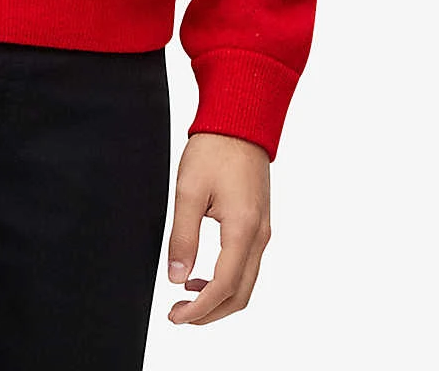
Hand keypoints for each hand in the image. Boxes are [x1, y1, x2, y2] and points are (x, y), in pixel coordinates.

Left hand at [166, 131, 271, 324]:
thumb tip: (176, 276)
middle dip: (210, 312)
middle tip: (179, 315)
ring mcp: (262, 230)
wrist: (239, 123)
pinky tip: (201, 274)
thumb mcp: (188, 191)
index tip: (176, 316)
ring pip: (246, 282)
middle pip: (241, 294)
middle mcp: (259, 235)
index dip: (199, 309)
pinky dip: (226, 280)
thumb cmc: (214, 150)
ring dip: (218, 298)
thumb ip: (183, 236)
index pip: (224, 287)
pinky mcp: (259, 223)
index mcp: (243, 229)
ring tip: (186, 296)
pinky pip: (247, 265)